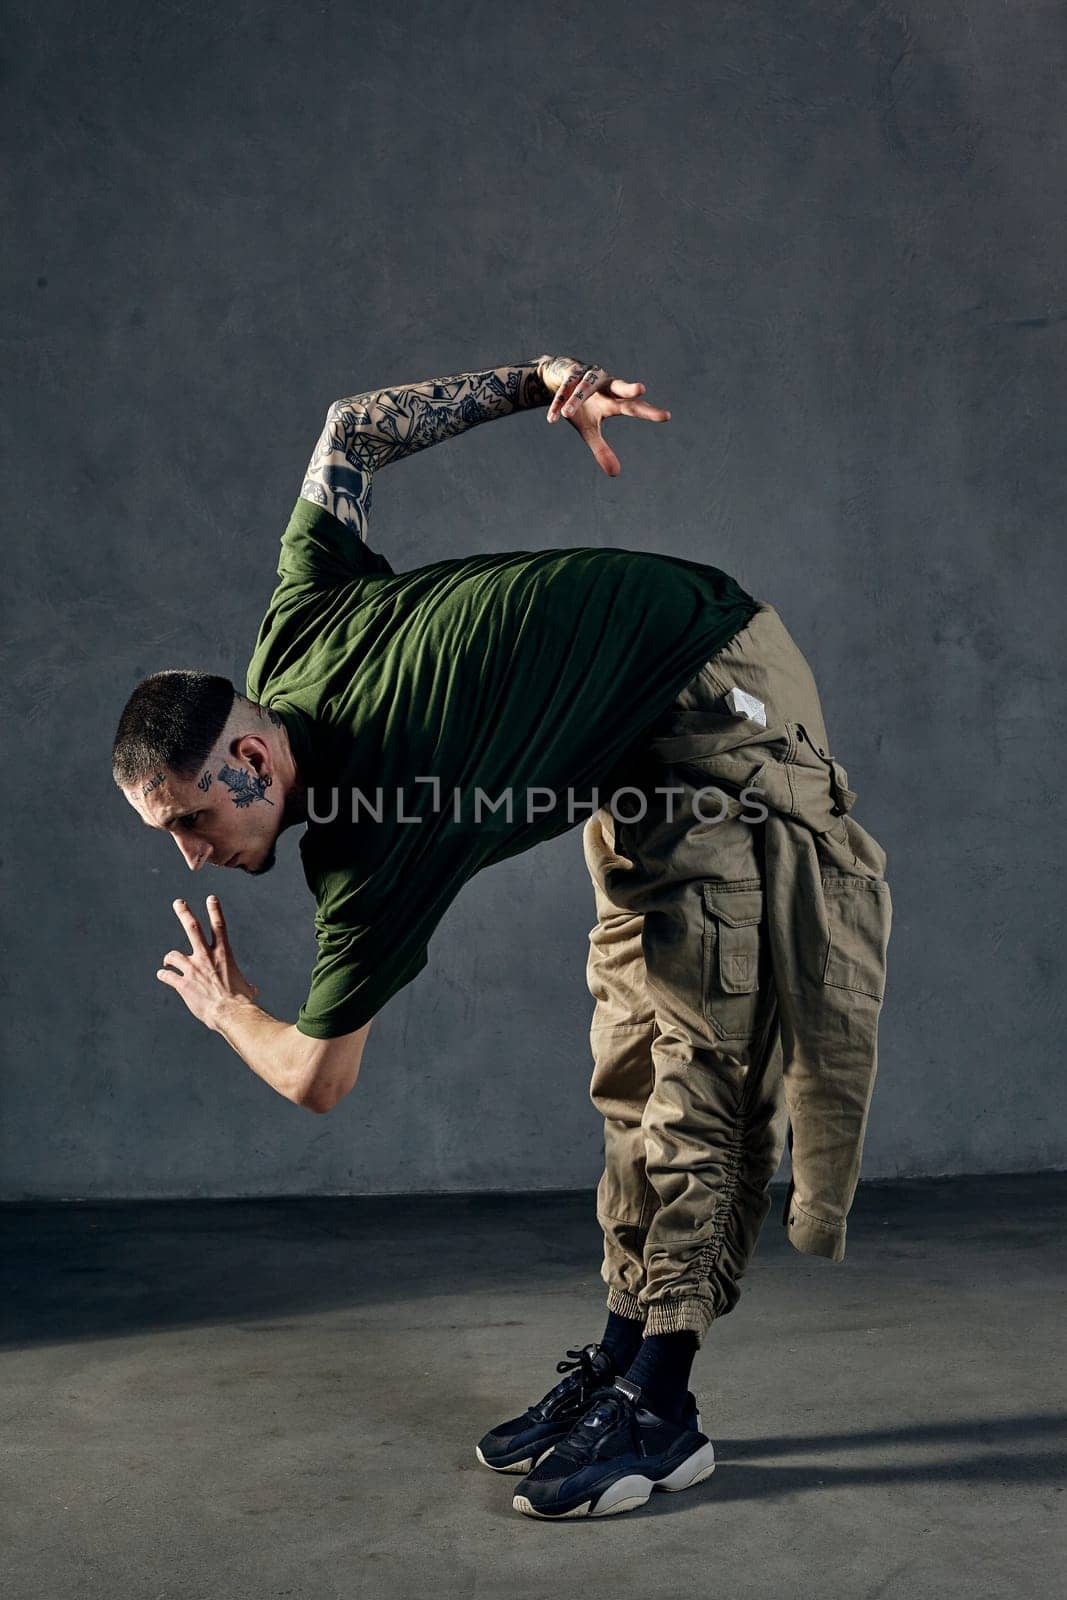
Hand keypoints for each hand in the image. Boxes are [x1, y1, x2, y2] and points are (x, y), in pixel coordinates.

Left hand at [157, 896, 260, 1029]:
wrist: (230, 1013)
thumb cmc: (242, 1003)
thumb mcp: (246, 990)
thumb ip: (247, 987)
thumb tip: (253, 991)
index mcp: (224, 955)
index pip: (219, 926)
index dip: (215, 910)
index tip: (211, 898)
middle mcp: (206, 957)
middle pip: (193, 928)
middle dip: (184, 913)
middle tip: (178, 902)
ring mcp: (193, 969)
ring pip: (173, 954)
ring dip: (169, 958)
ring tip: (167, 961)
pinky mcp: (183, 984)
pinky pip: (167, 975)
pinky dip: (164, 974)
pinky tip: (164, 975)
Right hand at [539, 356, 670, 476]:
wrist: (560, 380)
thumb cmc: (582, 407)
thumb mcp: (590, 430)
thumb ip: (602, 449)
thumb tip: (616, 473)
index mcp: (613, 399)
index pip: (633, 407)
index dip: (649, 412)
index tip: (666, 416)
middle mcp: (604, 385)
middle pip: (619, 386)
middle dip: (628, 389)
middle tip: (641, 389)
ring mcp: (586, 377)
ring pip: (583, 388)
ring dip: (575, 401)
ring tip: (566, 415)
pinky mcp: (568, 375)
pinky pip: (562, 391)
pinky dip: (557, 404)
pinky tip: (552, 419)